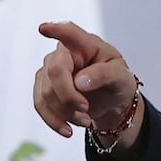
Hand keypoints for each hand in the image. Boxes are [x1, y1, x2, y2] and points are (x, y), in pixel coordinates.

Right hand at [34, 21, 143, 139]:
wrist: (111, 102)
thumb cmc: (117, 81)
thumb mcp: (121, 77)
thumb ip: (103, 75)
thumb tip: (79, 82)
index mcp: (86, 44)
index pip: (70, 33)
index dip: (56, 30)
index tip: (44, 29)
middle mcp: (63, 53)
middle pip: (55, 71)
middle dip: (69, 96)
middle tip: (86, 109)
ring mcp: (50, 70)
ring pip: (46, 93)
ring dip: (65, 112)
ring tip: (85, 120)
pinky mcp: (43, 87)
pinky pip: (40, 105)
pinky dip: (54, 121)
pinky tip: (67, 130)